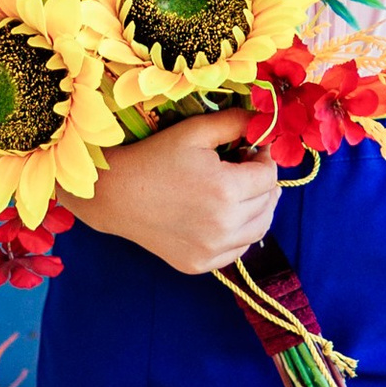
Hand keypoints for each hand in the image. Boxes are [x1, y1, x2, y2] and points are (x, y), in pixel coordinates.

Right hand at [74, 109, 282, 276]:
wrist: (117, 194)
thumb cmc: (155, 157)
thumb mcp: (195, 131)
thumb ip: (235, 123)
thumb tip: (265, 122)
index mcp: (225, 190)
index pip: (268, 176)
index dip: (266, 159)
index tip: (254, 150)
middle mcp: (223, 226)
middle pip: (267, 202)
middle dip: (263, 181)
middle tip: (246, 167)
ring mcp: (211, 250)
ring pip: (259, 229)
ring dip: (259, 208)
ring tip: (243, 190)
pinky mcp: (200, 264)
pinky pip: (238, 250)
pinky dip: (240, 232)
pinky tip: (226, 214)